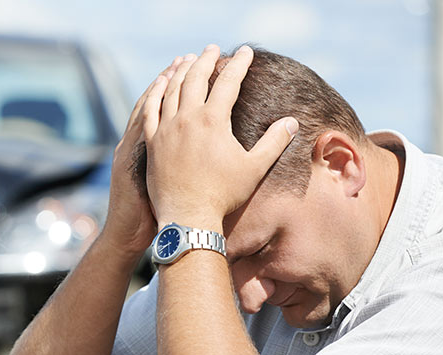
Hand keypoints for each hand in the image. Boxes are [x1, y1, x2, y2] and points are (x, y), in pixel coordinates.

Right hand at [101, 59, 179, 258]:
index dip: (173, 88)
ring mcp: (130, 152)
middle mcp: (135, 144)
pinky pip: (139, 129)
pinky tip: (162, 94)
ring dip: (161, 86)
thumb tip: (200, 153)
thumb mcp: (159, 185)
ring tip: (177, 65)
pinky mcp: (129, 163)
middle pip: (155, 102)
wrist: (126, 236)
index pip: (160, 110)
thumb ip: (174, 165)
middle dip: (171, 77)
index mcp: (143, 147)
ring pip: (145, 111)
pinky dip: (149, 110)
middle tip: (188, 56)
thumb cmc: (148, 217)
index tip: (189, 67)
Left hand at [144, 45, 298, 230]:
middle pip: (195, 78)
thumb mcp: (254, 168)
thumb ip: (274, 142)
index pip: (228, 82)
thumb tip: (292, 122)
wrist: (188, 217)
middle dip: (206, 60)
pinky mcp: (151, 142)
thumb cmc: (223, 195)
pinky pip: (150, 109)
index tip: (245, 52)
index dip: (238, 64)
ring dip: (180, 70)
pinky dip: (156, 92)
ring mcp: (165, 129)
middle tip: (213, 49)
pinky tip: (160, 83)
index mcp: (213, 121)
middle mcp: (186, 119)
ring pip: (171, 89)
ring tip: (187, 59)